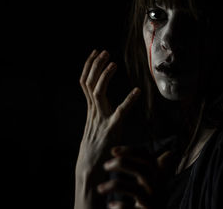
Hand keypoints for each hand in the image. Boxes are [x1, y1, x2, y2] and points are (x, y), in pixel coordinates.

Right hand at [75, 50, 140, 208]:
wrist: (90, 169)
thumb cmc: (96, 149)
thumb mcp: (95, 127)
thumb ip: (98, 114)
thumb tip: (102, 104)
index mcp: (91, 109)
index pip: (85, 83)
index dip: (89, 66)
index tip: (95, 53)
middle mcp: (93, 111)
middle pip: (89, 83)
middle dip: (95, 66)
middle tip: (104, 52)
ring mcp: (100, 119)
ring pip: (98, 92)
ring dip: (105, 76)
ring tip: (113, 63)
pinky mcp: (111, 130)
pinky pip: (119, 112)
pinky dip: (128, 101)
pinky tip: (137, 91)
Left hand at [97, 146, 173, 208]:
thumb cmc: (146, 198)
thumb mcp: (147, 181)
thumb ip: (140, 166)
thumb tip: (117, 150)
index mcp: (158, 175)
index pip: (149, 157)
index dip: (132, 151)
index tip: (113, 151)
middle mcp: (159, 187)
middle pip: (143, 169)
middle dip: (122, 163)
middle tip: (105, 166)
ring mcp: (153, 202)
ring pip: (135, 189)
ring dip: (114, 186)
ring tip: (100, 189)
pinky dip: (118, 206)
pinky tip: (111, 206)